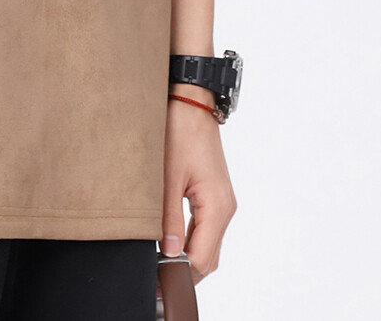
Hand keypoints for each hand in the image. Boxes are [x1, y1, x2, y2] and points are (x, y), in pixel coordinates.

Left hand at [159, 94, 236, 283]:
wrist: (190, 101)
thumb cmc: (179, 130)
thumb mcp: (167, 177)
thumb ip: (167, 218)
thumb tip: (166, 253)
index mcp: (217, 206)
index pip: (202, 258)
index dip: (180, 273)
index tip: (157, 279)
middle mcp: (225, 207)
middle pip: (208, 257)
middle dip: (184, 270)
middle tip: (155, 275)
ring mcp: (222, 201)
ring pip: (208, 244)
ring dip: (187, 255)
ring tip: (160, 260)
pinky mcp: (214, 194)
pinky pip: (206, 228)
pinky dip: (191, 239)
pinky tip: (171, 240)